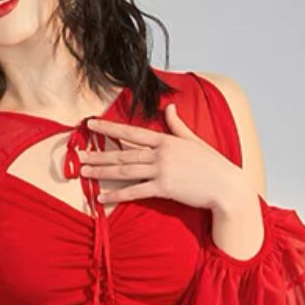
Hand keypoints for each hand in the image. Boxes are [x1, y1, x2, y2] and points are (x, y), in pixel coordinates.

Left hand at [78, 103, 249, 211]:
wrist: (226, 185)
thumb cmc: (211, 164)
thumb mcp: (194, 140)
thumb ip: (178, 125)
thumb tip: (170, 107)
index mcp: (166, 140)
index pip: (132, 133)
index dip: (110, 129)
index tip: (91, 126)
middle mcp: (161, 154)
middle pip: (123, 154)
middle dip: (99, 154)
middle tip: (79, 155)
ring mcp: (162, 171)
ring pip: (125, 171)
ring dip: (102, 173)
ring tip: (83, 173)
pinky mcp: (164, 189)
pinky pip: (136, 192)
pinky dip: (117, 195)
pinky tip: (102, 197)